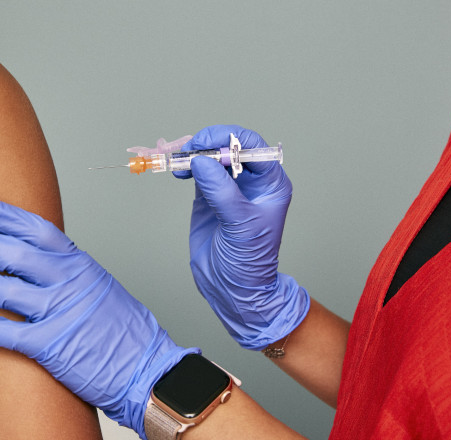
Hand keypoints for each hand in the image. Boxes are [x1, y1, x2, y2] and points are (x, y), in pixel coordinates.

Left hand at [0, 195, 197, 439]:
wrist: (149, 369)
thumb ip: (72, 275)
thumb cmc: (128, 333)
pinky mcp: (51, 346)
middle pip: (13, 254)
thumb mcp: (102, 289)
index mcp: (82, 266)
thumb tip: (41, 266)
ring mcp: (60, 313)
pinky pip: (8, 333)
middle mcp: (69, 283)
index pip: (37, 230)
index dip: (4, 215)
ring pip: (4, 289)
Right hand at [183, 125, 308, 349]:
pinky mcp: (209, 196)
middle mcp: (252, 181)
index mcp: (271, 184)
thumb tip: (201, 161)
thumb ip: (222, 192)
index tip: (205, 144)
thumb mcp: (240, 225)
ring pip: (211, 156)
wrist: (233, 288)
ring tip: (179, 162)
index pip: (253, 147)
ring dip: (193, 153)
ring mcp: (230, 187)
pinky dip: (186, 165)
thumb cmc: (249, 261)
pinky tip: (178, 170)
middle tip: (187, 150)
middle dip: (208, 143)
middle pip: (230, 146)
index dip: (228, 139)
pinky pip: (198, 170)